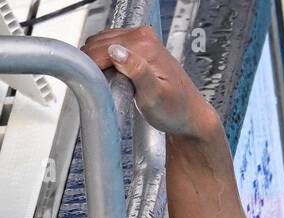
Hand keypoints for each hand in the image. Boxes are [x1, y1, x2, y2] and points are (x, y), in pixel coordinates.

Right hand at [80, 26, 218, 138]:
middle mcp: (142, 35)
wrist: (190, 116)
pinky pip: (107, 49)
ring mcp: (139, 38)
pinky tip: (114, 77)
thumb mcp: (154, 95)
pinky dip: (104, 62)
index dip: (93, 69)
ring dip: (98, 64)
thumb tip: (117, 52)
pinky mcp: (136, 46)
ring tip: (111, 84)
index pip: (100, 49)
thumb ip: (136, 72)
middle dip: (95, 66)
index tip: (95, 86)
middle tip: (105, 88)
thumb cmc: (176, 110)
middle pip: (97, 44)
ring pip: (100, 46)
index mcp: (145, 43)